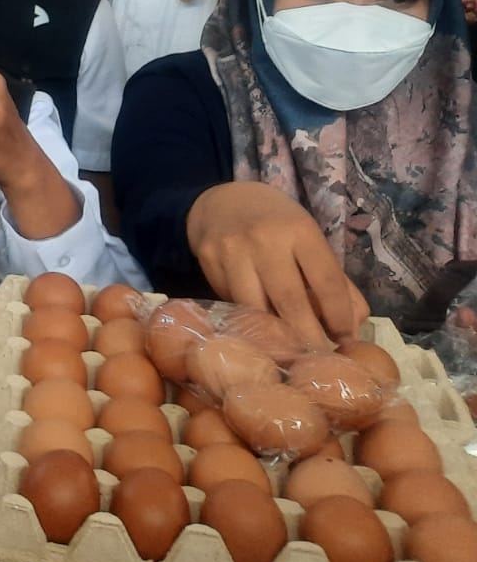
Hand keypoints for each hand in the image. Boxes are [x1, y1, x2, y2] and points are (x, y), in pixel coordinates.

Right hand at [186, 182, 368, 348]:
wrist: (220, 201)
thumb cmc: (275, 223)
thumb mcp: (309, 238)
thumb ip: (334, 279)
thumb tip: (355, 322)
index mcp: (300, 230)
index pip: (327, 282)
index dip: (339, 317)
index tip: (346, 340)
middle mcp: (265, 240)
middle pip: (291, 302)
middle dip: (309, 338)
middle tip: (319, 360)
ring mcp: (232, 250)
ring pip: (255, 309)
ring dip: (275, 336)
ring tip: (289, 352)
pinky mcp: (207, 260)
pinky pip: (230, 301)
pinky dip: (246, 318)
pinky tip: (257, 327)